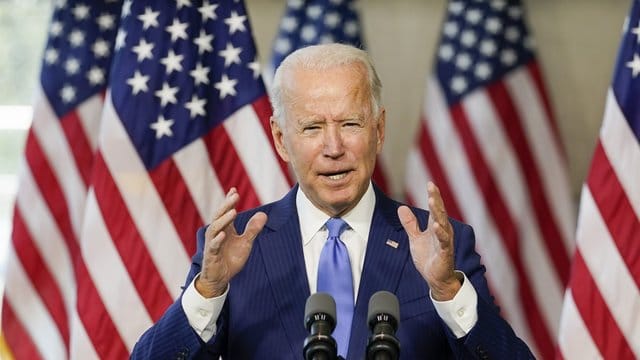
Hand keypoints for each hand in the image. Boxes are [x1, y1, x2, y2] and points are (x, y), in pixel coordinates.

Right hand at [195, 188, 266, 297]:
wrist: (220, 278)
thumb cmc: (231, 259)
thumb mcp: (246, 243)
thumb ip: (253, 229)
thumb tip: (263, 214)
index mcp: (225, 229)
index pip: (226, 211)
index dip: (229, 201)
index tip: (234, 190)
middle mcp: (217, 233)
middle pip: (220, 216)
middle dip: (227, 205)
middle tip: (235, 195)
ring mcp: (213, 244)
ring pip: (215, 228)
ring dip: (224, 220)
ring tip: (233, 211)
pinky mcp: (211, 255)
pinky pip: (214, 246)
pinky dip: (218, 240)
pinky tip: (224, 234)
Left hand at [397, 182, 459, 300]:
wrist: (436, 278)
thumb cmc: (428, 257)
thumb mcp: (415, 238)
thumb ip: (410, 224)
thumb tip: (402, 208)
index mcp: (435, 227)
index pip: (434, 209)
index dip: (433, 196)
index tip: (430, 183)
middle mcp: (442, 231)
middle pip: (439, 212)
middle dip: (436, 200)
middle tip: (432, 188)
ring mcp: (445, 242)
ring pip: (442, 224)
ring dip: (438, 213)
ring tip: (433, 201)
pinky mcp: (445, 253)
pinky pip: (444, 242)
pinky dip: (441, 233)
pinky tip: (437, 226)